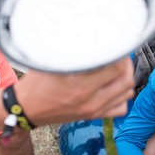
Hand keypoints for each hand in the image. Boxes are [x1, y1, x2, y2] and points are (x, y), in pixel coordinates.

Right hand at [15, 57, 133, 124]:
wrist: (27, 109)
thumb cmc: (37, 84)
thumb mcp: (53, 63)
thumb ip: (76, 53)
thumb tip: (94, 39)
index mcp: (81, 86)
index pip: (116, 68)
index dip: (120, 55)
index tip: (118, 46)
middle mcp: (92, 100)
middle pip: (126, 81)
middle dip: (127, 65)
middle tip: (120, 56)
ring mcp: (95, 110)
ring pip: (127, 94)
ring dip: (126, 79)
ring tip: (118, 69)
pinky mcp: (95, 116)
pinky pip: (121, 108)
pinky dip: (122, 96)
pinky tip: (114, 87)